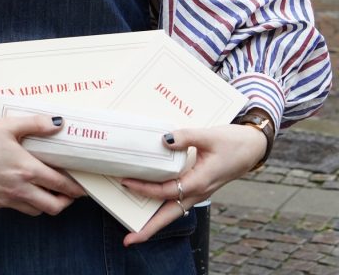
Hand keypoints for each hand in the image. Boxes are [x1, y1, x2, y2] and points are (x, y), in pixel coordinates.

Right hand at [0, 115, 85, 215]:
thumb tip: (57, 122)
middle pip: (53, 206)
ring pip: (36, 211)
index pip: (60, 184)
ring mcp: (6, 199)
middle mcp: (19, 189)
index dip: (76, 186)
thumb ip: (35, 123)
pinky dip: (29, 202)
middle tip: (73, 191)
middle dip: (67, 201)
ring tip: (52, 190)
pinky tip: (26, 188)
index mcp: (26, 170)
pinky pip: (18, 208)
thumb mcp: (8, 125)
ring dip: (48, 203)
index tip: (84, 184)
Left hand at [120, 123, 267, 245]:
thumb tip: (164, 139)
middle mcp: (198, 192)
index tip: (126, 182)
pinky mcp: (198, 187)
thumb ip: (186, 137)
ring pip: (173, 212)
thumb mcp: (209, 135)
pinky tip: (151, 202)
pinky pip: (178, 201)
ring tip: (135, 230)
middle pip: (169, 216)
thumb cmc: (233, 142)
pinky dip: (163, 206)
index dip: (145, 188)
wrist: (252, 148)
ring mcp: (198, 192)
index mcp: (200, 182)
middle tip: (128, 241)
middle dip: (149, 229)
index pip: (166, 190)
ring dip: (155, 222)